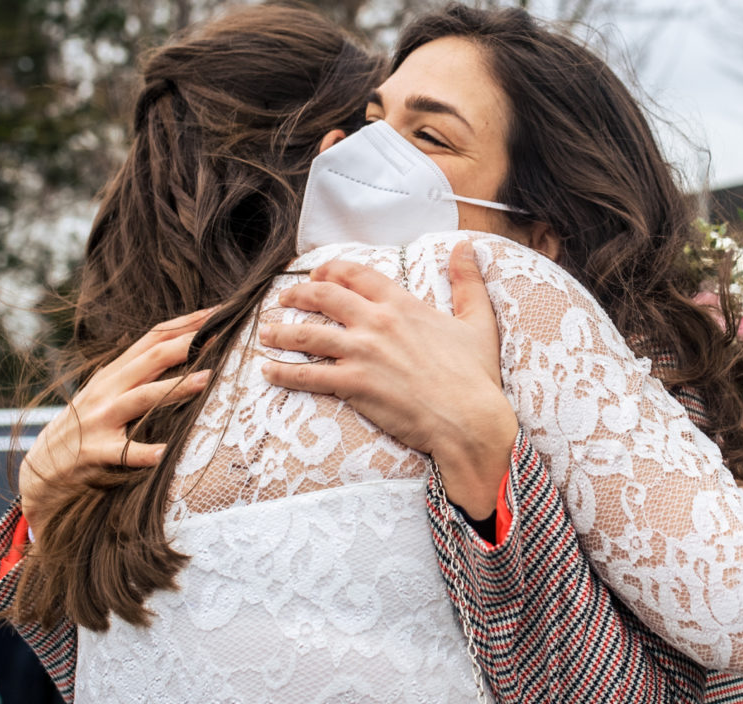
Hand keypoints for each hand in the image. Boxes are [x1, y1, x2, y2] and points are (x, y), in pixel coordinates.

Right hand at [21, 309, 214, 528]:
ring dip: (175, 388)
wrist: (42, 466)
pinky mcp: (96, 452)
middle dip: (187, 345)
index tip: (217, 312)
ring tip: (206, 381)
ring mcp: (100, 419)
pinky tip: (165, 453)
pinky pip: (123, 452)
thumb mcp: (107, 391)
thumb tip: (176, 348)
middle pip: (152, 359)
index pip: (152, 339)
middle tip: (222, 335)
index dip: (184, 324)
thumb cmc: (86, 426)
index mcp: (114, 373)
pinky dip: (144, 453)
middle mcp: (107, 390)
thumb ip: (137, 372)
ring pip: (142, 398)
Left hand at [259, 241, 516, 517]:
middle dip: (298, 295)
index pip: (356, 275)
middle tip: (283, 299)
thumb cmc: (475, 375)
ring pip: (308, 334)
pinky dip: (284, 373)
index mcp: (402, 304)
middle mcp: (377, 322)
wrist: (469, 419)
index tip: (317, 274)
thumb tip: (466, 246)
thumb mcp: (478, 321)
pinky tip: (268, 371)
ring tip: (264, 332)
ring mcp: (362, 353)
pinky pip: (308, 375)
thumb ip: (468, 281)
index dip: (331, 270)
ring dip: (281, 331)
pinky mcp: (354, 385)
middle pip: (324, 298)